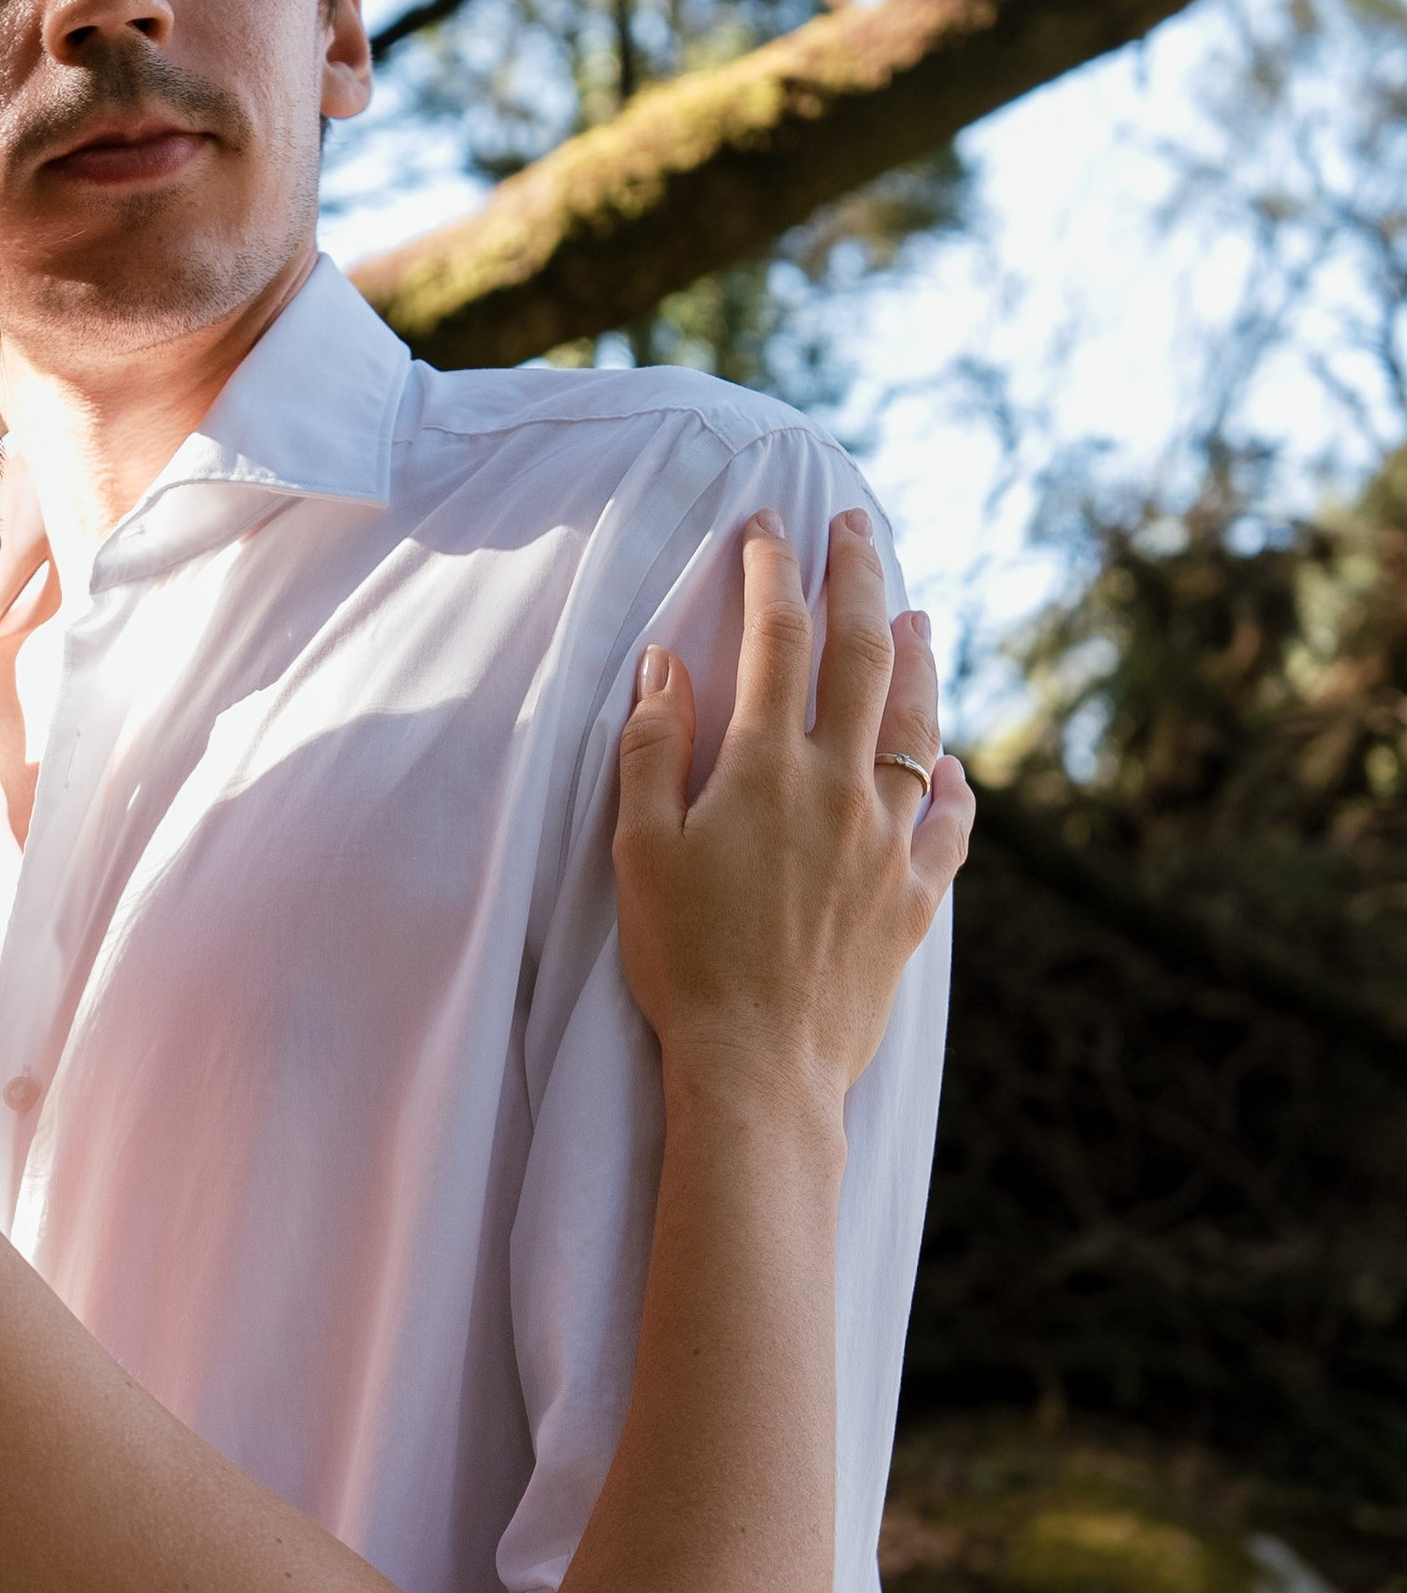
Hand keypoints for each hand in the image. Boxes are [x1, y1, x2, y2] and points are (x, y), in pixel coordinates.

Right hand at [615, 506, 971, 1108]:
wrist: (760, 1069)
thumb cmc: (682, 962)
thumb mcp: (639, 851)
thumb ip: (653, 748)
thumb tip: (667, 661)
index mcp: (766, 768)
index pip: (776, 637)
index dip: (772, 569)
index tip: (768, 523)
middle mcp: (839, 789)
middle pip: (862, 657)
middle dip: (859, 579)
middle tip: (856, 527)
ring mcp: (887, 843)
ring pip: (917, 728)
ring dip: (919, 663)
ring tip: (919, 617)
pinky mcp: (914, 900)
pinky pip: (949, 829)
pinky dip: (953, 788)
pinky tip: (951, 768)